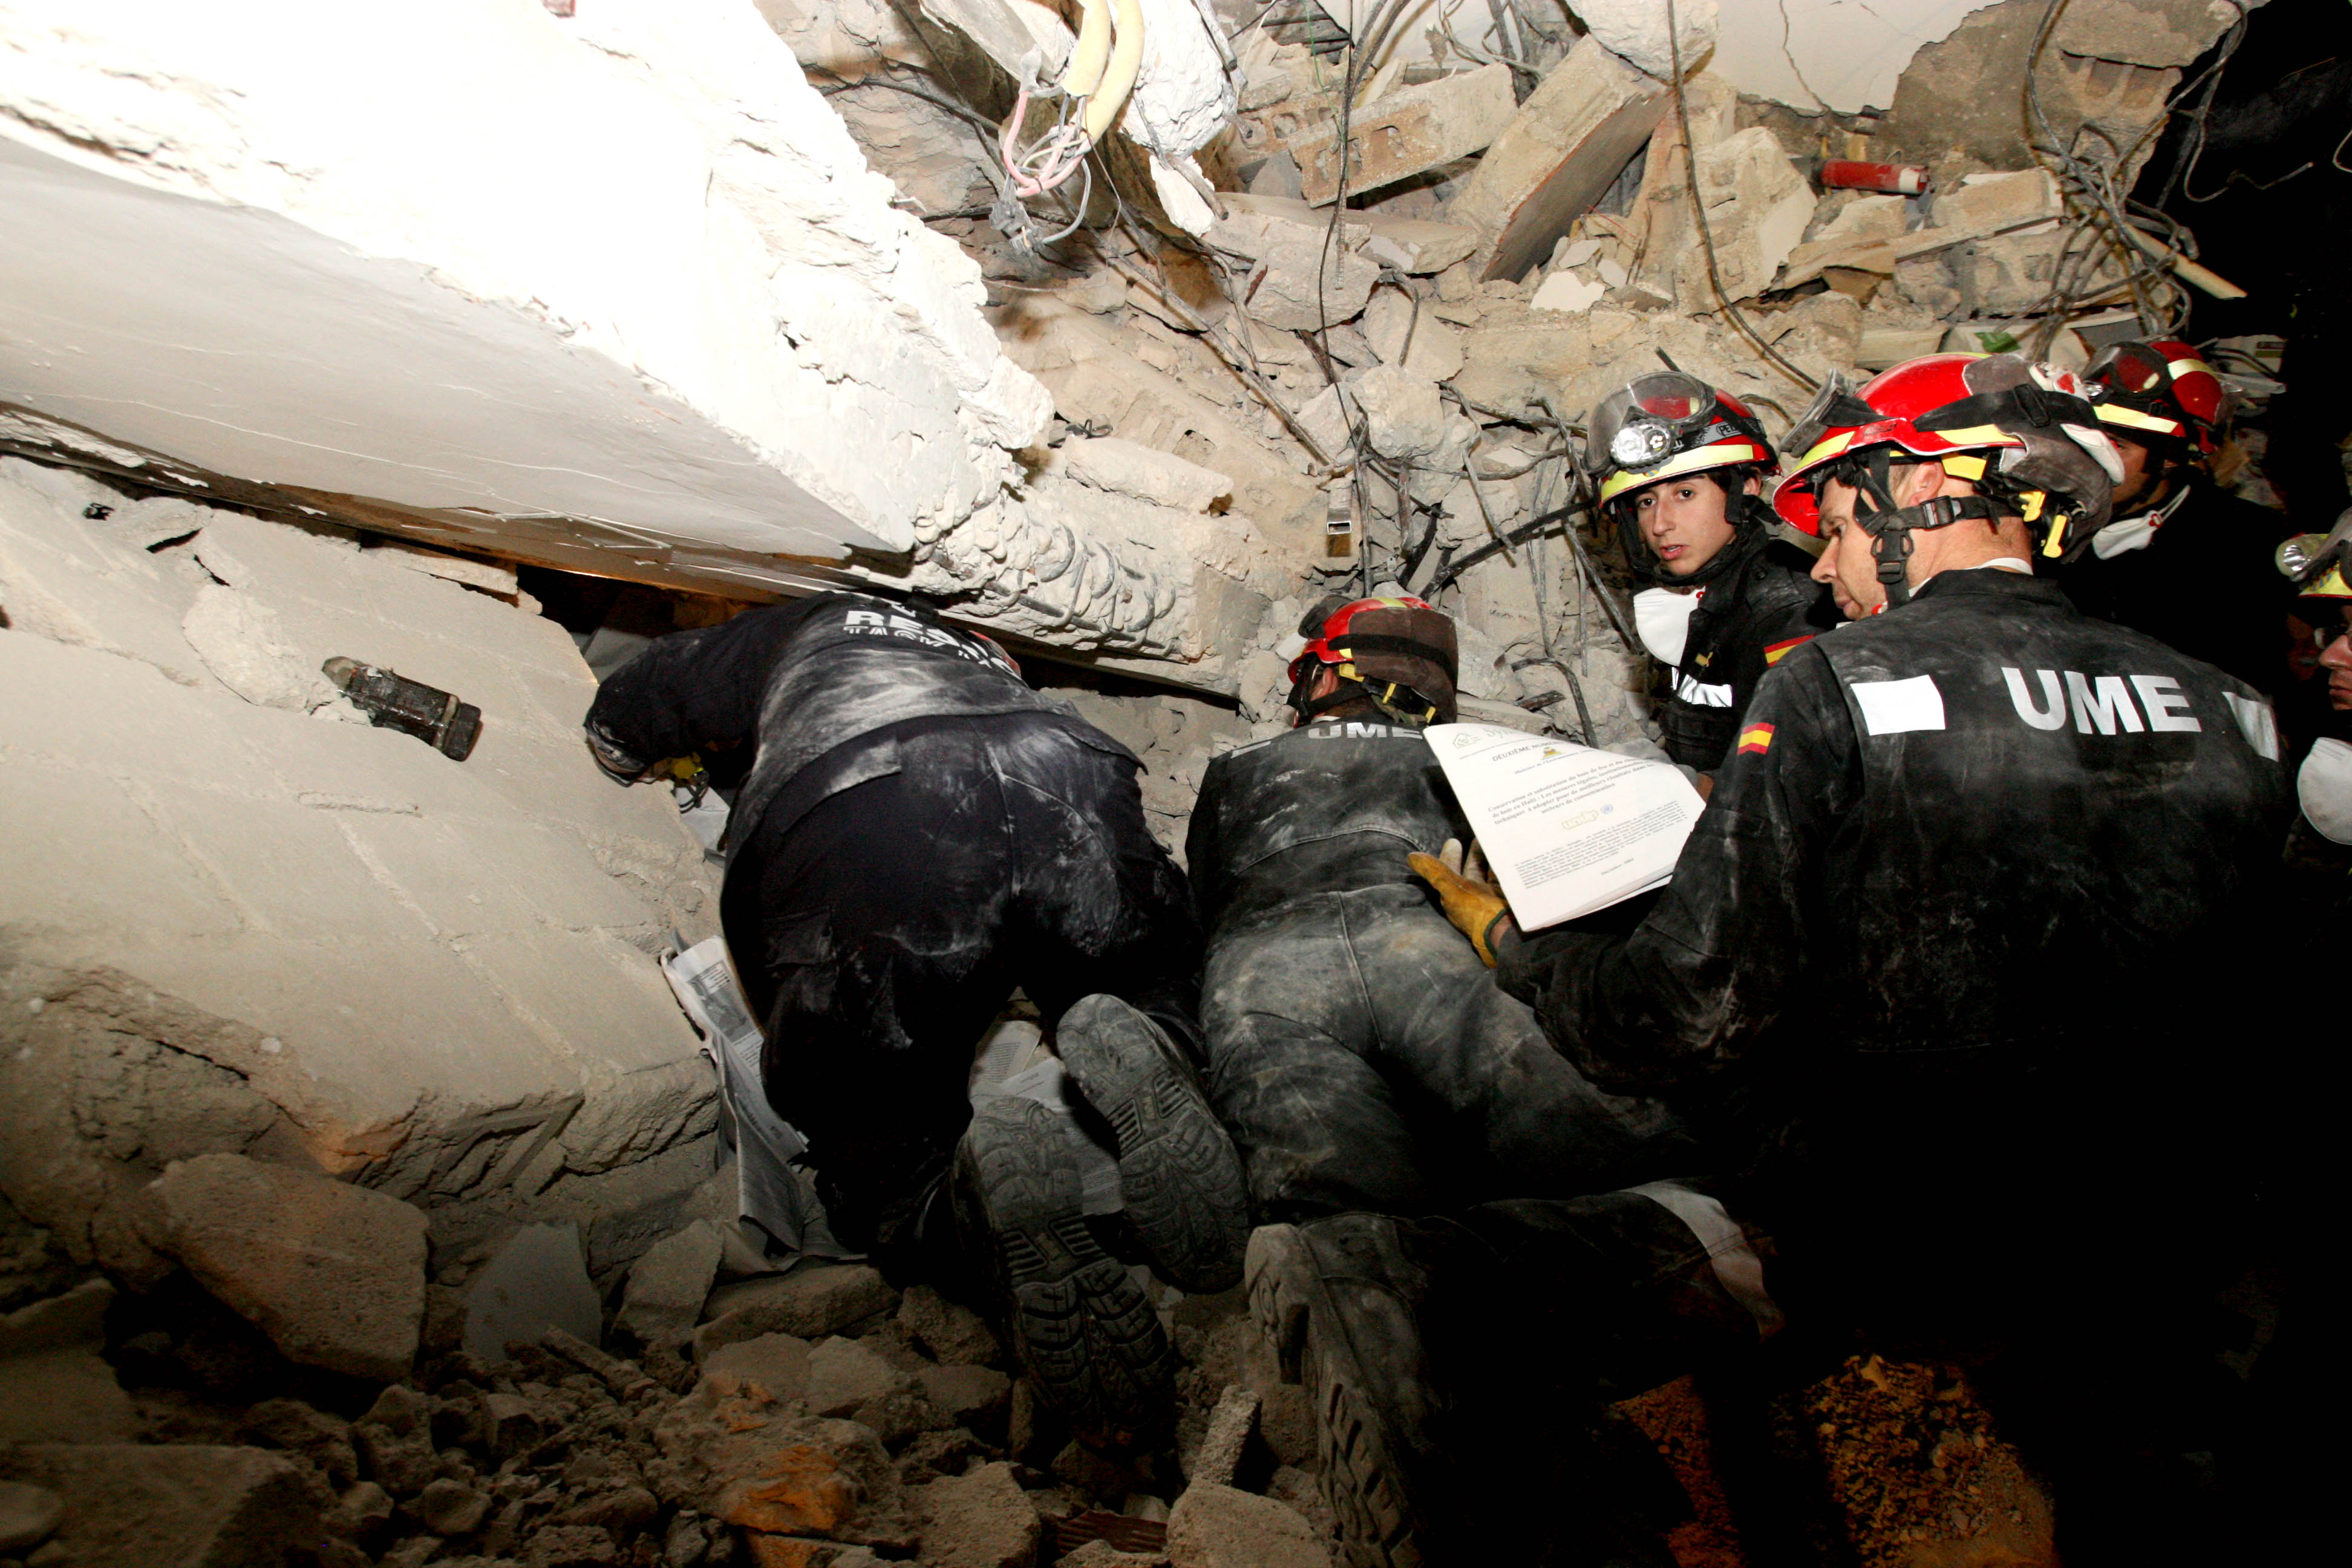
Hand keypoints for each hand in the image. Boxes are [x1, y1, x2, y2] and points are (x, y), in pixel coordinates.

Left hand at [1408, 837, 1511, 967]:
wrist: (1509, 936)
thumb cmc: (1478, 914)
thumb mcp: (1452, 891)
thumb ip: (1434, 874)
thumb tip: (1411, 858)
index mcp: (1456, 895)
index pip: (1450, 871)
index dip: (1450, 856)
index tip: (1453, 840)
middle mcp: (1474, 896)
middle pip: (1473, 869)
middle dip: (1474, 853)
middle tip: (1479, 834)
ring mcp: (1492, 897)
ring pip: (1491, 872)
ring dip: (1491, 856)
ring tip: (1496, 839)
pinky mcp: (1510, 897)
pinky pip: (1506, 877)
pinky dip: (1506, 866)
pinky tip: (1511, 854)